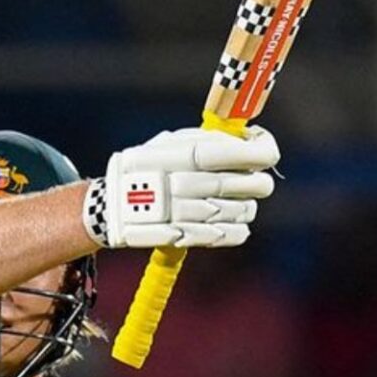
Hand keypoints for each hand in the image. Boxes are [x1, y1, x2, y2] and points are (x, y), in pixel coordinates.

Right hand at [84, 126, 278, 248]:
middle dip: (260, 182)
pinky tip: (234, 223)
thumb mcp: (169, 143)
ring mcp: (183, 212)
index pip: (242, 153)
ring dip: (247, 207)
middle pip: (249, 184)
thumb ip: (209, 140)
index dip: (264, 151)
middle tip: (257, 181)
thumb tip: (251, 139)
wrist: (109, 206)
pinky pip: (227, 235)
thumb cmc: (147, 168)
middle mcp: (184, 182)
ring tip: (238, 203)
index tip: (267, 152)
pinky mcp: (182, 237)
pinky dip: (237, 229)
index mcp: (183, 154)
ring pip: (242, 211)